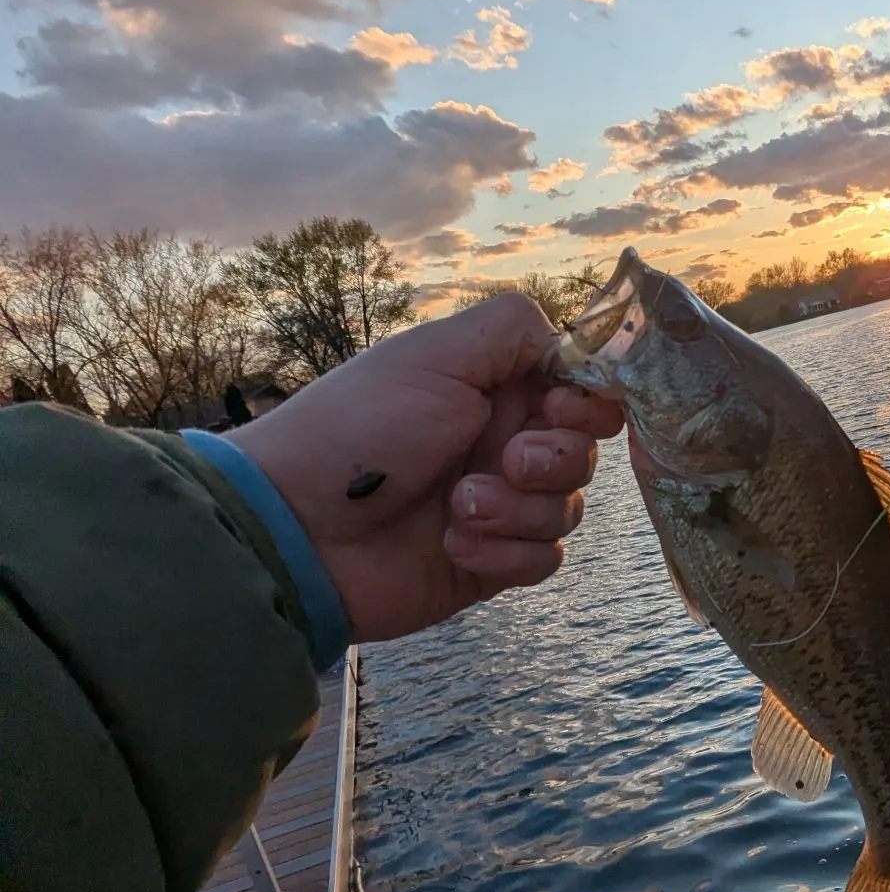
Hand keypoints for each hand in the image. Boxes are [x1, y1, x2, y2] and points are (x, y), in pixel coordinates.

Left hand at [229, 294, 623, 641]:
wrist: (300, 530)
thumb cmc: (361, 429)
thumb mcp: (434, 355)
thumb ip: (513, 330)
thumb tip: (573, 344)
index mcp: (496, 390)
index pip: (583, 392)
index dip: (587, 403)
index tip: (555, 407)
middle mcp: (504, 443)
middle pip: (585, 451)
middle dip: (555, 458)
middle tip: (505, 461)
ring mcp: (502, 505)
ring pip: (569, 508)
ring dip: (520, 508)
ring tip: (459, 507)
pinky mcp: (493, 561)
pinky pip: (543, 559)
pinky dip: (505, 552)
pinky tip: (454, 544)